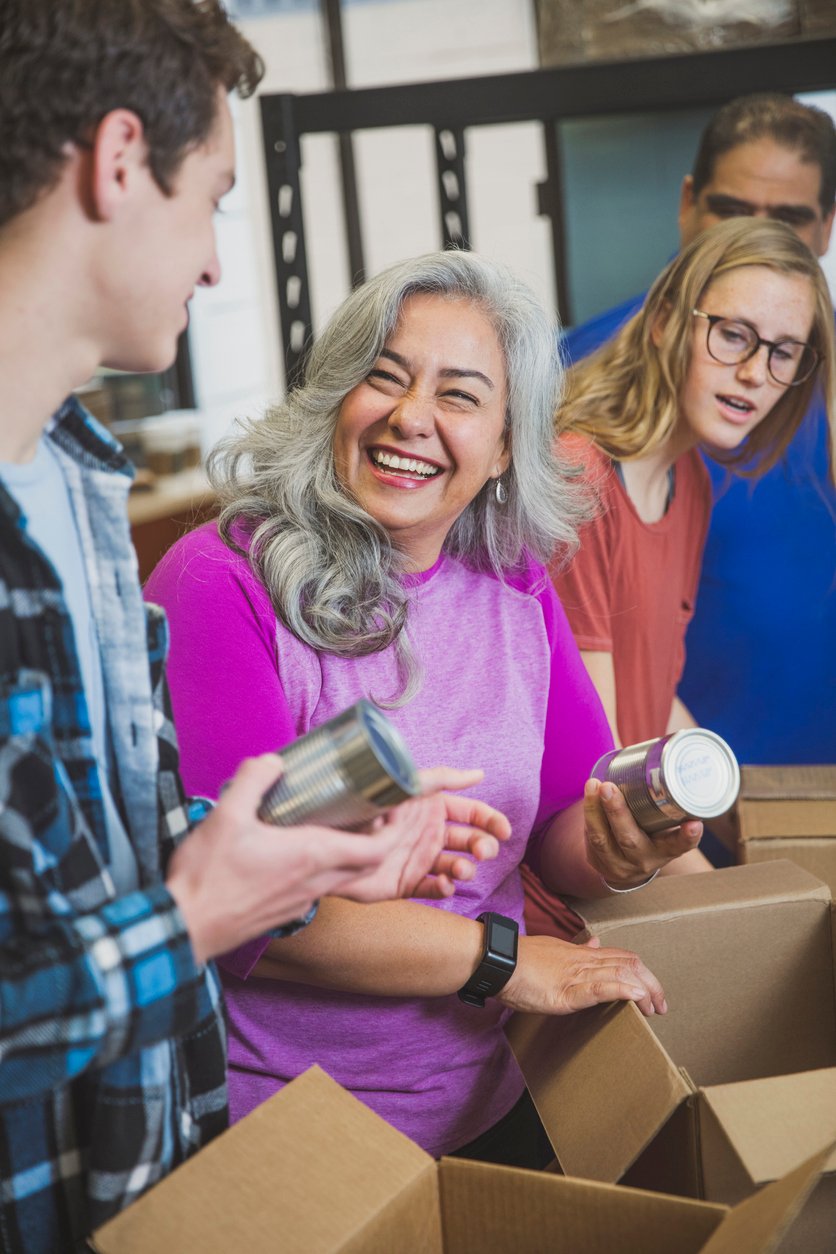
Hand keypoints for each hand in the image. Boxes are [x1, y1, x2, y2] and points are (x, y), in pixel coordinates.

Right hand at [167, 754, 432, 964]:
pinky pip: (320, 888)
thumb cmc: (206, 877)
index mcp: (311, 856)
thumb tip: (272, 761)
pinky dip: (327, 869)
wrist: (183, 928)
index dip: (394, 830)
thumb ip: (253, 781)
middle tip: (373, 813)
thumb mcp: (226, 815)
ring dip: (352, 855)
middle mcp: (315, 882)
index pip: (376, 849)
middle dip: (380, 840)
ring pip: (344, 878)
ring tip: (340, 826)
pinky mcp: (285, 912)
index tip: (392, 809)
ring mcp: (301, 901)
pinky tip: (303, 852)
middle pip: (367, 864)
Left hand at [334, 766, 510, 902]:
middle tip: (482, 851)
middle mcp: (429, 833)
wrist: (332, 843)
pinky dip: (443, 889)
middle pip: (470, 840)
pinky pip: (432, 889)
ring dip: (465, 868)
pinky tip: (442, 884)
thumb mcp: (407, 787)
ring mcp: (419, 859)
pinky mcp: (406, 884)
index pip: (472, 813)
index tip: (504, 830)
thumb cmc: (366, 808)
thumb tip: (479, 772)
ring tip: (459, 870)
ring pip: (456, 866)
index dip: (491, 821)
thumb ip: (443, 778)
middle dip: (483, 845)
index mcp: (432, 808)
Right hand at [498, 933, 666, 1017]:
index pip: (621, 957)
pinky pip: (599, 987)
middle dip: (651, 985)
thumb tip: (595, 944)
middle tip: (661, 1005)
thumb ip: (577, 950)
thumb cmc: (520, 960)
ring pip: (620, 974)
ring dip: (643, 991)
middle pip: (629, 964)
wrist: (498, 961)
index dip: (641, 972)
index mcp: (581, 954)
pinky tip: (635, 997)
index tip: (651, 991)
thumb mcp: (554, 950)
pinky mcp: (567, 991)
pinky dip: (621, 990)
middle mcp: (584, 961)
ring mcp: (577, 974)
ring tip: (655, 1007)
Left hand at [584, 777, 702, 889]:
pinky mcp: (597, 859)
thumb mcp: (664, 829)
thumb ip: (668, 802)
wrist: (626, 871)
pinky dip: (589, 813)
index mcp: (665, 851)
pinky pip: (590, 836)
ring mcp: (617, 862)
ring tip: (594, 784)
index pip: (679, 846)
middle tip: (609, 787)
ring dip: (594, 810)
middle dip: (618, 813)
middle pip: (630, 840)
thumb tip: (669, 753)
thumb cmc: (650, 837)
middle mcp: (643, 859)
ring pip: (602, 838)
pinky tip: (589, 792)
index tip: (695, 824)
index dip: (687, 837)